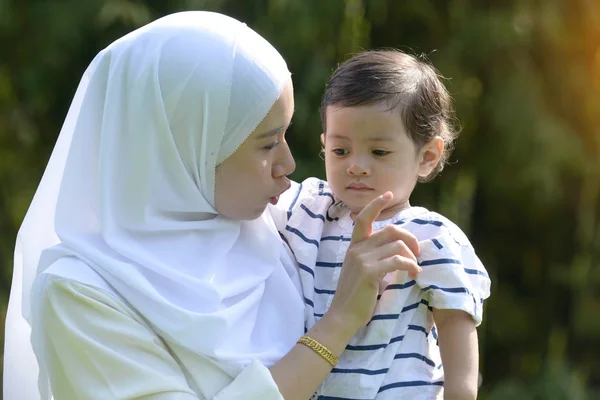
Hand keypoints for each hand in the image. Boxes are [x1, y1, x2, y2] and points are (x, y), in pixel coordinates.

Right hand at [326, 192, 421, 331]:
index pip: (363, 218)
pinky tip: (414, 274)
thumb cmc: (355, 297)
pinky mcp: (369, 272)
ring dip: (412, 256)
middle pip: (391, 230)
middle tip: (418, 253)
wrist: (342, 317)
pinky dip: (411, 266)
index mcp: (354, 247)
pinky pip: (397, 261)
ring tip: (415, 268)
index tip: (388, 194)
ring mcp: (362, 259)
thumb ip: (374, 258)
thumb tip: (398, 251)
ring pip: (397, 245)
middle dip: (410, 238)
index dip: (376, 204)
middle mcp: (357, 249)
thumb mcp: (362, 271)